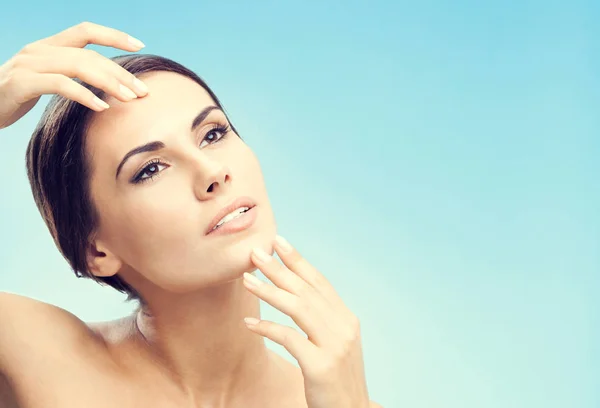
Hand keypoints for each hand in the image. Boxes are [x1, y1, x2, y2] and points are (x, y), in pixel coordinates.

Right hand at [0, 21, 148, 128]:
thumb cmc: (16, 96)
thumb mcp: (45, 80)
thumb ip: (70, 76)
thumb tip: (108, 88)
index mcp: (48, 46)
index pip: (85, 31)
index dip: (113, 35)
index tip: (140, 44)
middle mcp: (39, 50)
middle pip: (89, 54)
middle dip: (120, 72)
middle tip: (143, 91)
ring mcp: (29, 64)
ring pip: (78, 66)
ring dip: (109, 82)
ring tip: (129, 98)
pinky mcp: (21, 83)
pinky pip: (59, 85)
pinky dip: (84, 95)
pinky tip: (102, 107)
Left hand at [243, 235, 370, 407]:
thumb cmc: (336, 379)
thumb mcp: (334, 344)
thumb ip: (321, 321)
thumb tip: (296, 296)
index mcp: (346, 319)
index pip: (319, 282)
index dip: (298, 261)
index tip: (279, 241)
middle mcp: (344, 327)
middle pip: (306, 290)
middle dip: (279, 269)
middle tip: (255, 253)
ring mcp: (335, 346)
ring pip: (298, 308)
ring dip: (269, 291)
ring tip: (246, 279)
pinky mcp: (321, 366)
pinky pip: (288, 338)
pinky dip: (267, 327)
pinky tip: (249, 322)